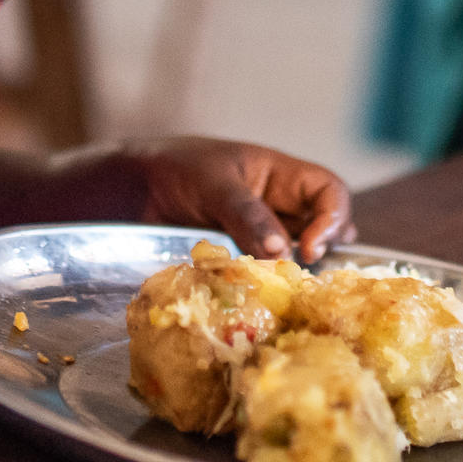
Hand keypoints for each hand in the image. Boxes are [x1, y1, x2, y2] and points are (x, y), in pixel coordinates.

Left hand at [128, 137, 354, 263]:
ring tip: (292, 285)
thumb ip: (246, 215)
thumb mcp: (213, 184)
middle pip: (323, 223)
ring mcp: (260, 228)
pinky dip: (273, 279)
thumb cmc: (173, 169)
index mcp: (279, 173)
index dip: (332, 217)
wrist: (130, 187)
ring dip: (299, 267)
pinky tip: (269, 292)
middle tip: (305, 271)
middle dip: (324, 247)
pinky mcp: (241, 252)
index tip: (309, 249)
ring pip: (298, 249)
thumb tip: (282, 252)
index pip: (328, 190)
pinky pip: (269, 266)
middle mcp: (277, 201)